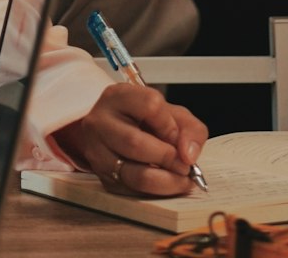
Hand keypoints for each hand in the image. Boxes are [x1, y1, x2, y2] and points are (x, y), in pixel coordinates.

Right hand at [53, 82, 207, 194]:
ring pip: (132, 173)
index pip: (150, 106)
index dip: (169, 126)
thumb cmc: (146, 121)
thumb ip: (190, 129)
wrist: (117, 132)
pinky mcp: (101, 177)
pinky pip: (130, 191)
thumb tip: (189, 155)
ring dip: (164, 181)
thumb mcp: (172, 114)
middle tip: (185, 166)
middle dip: (168, 158)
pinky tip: (165, 185)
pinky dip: (153, 192)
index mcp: (119, 96)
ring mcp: (97, 151)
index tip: (178, 137)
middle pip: (136, 143)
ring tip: (180, 179)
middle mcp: (101, 122)